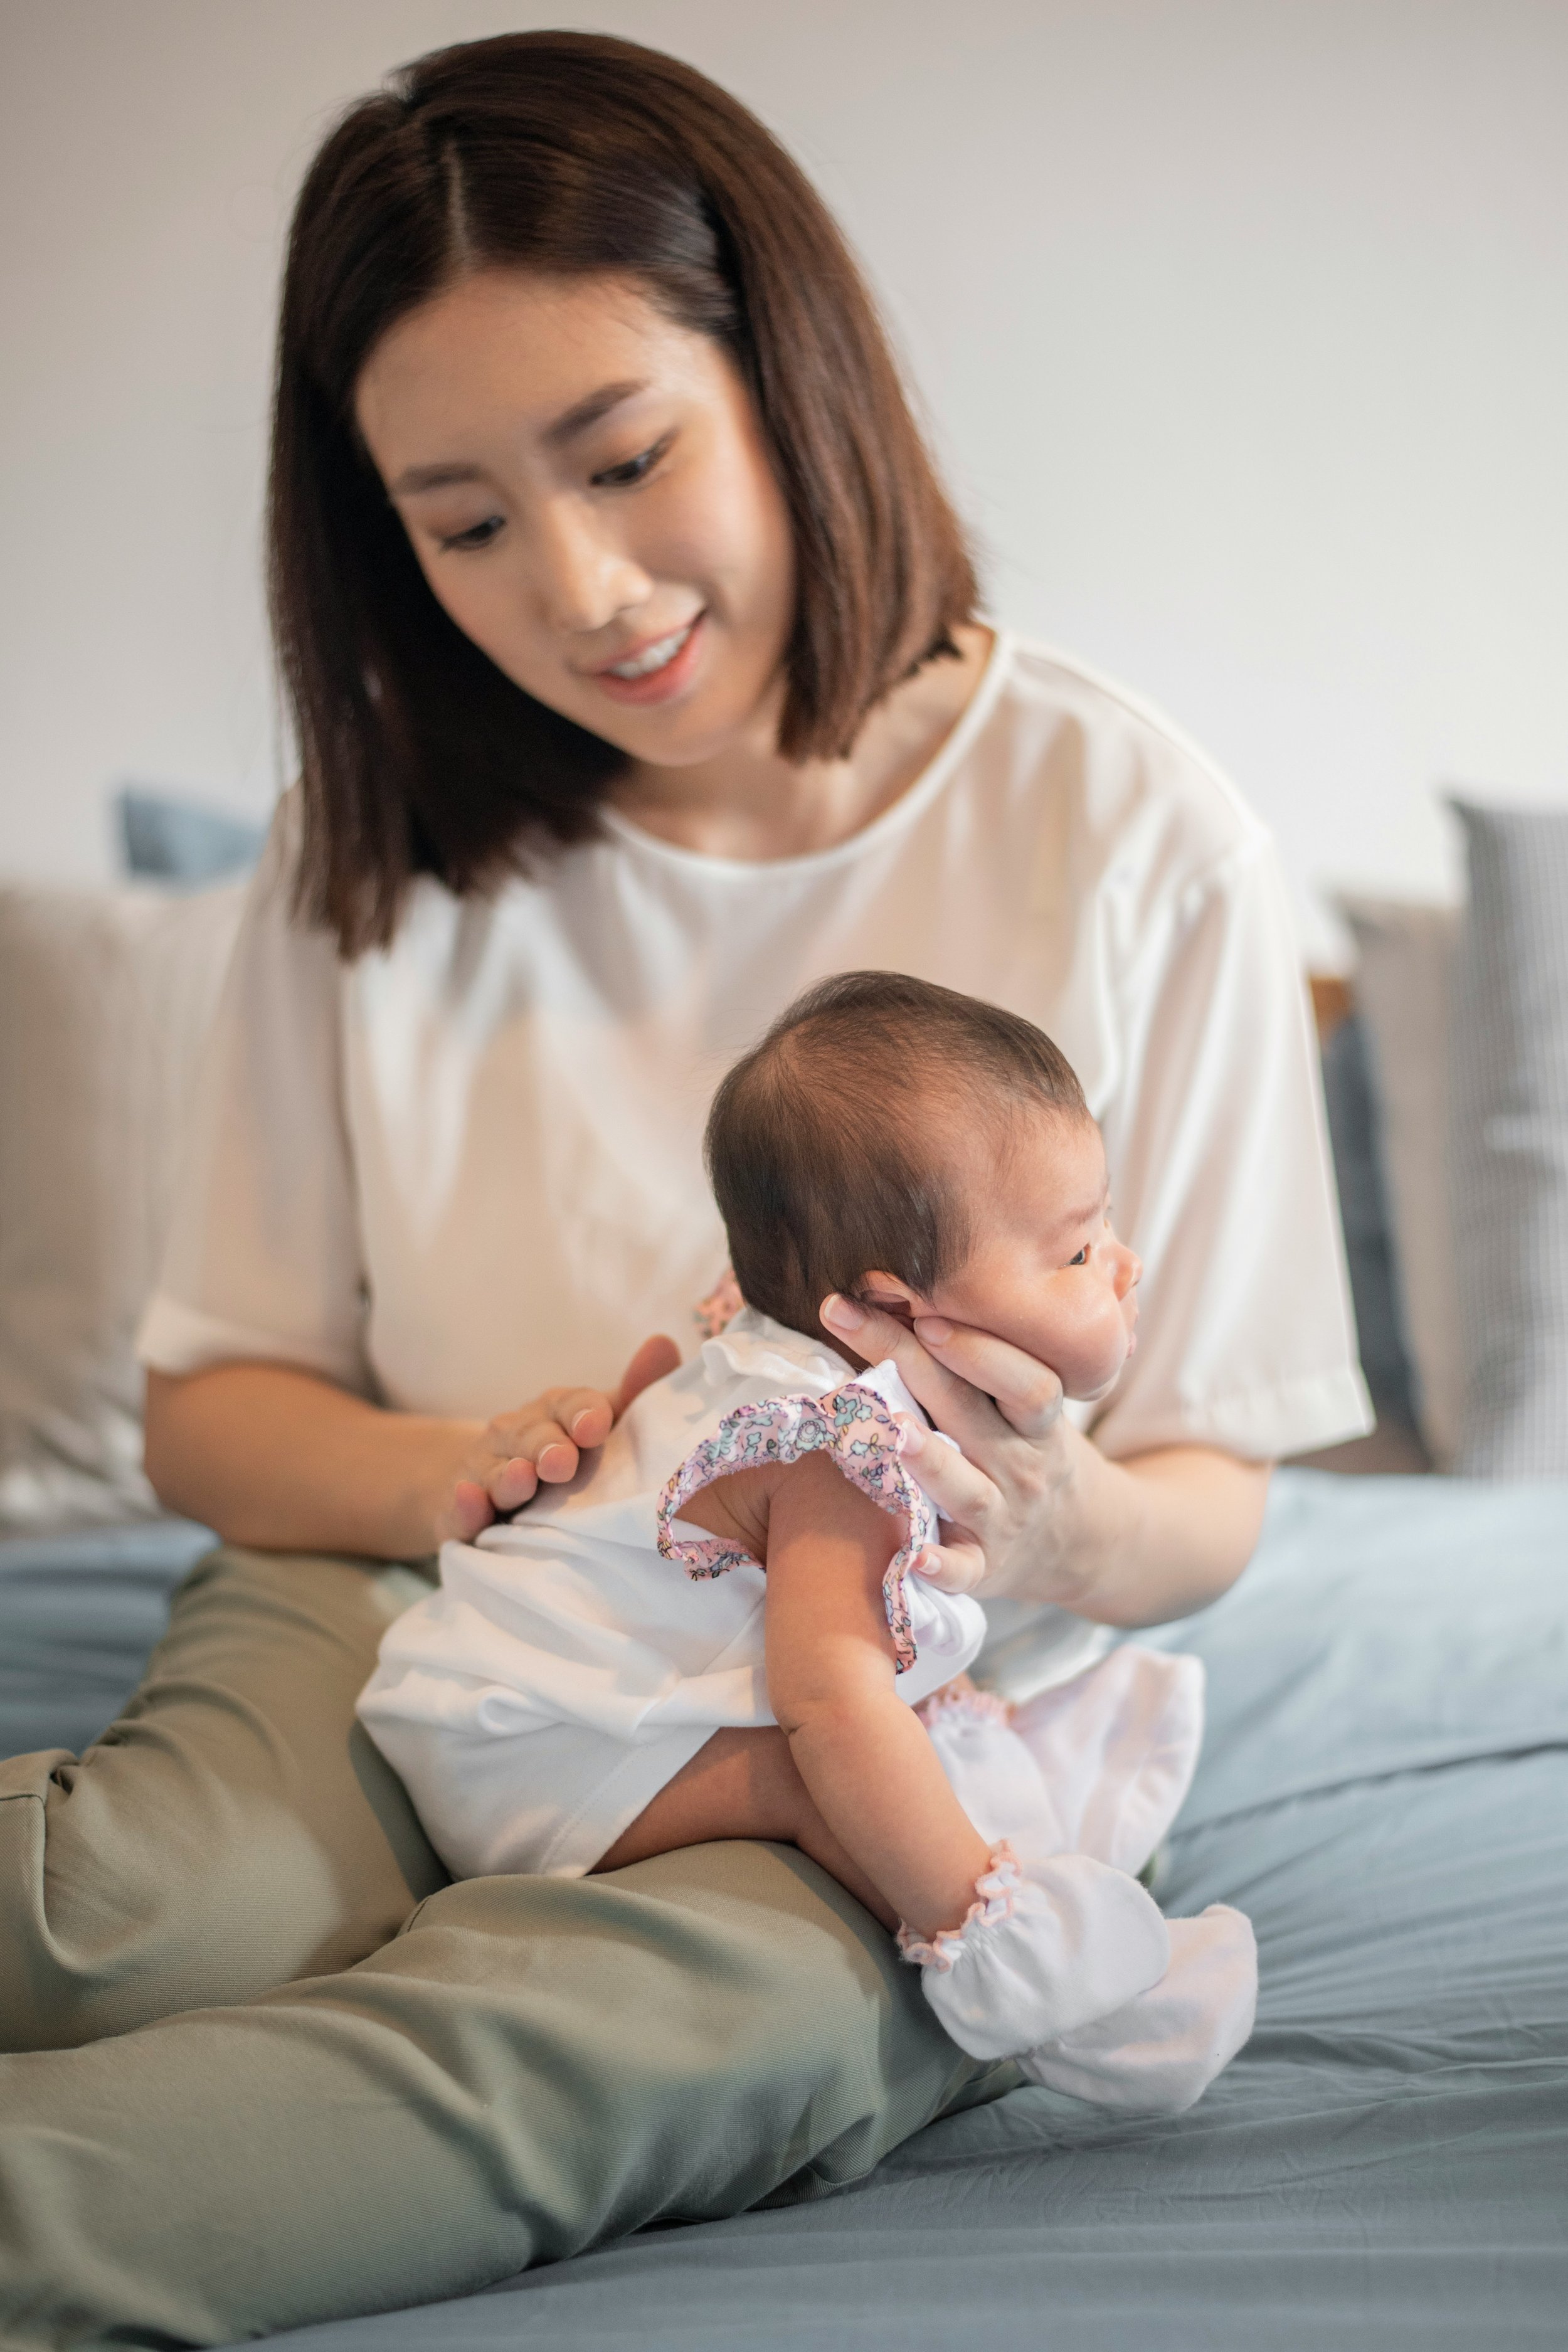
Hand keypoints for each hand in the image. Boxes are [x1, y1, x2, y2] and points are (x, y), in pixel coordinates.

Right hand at [436, 1333, 680, 1543]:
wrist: (487, 1490)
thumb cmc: (564, 1453)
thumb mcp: (599, 1425)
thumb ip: (636, 1392)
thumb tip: (663, 1344)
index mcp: (554, 1413)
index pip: (569, 1404)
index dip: (582, 1412)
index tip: (596, 1426)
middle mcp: (515, 1435)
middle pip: (529, 1436)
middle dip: (546, 1446)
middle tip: (563, 1461)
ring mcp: (483, 1472)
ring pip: (494, 1472)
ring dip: (507, 1476)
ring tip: (523, 1478)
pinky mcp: (461, 1512)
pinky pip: (459, 1510)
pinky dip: (464, 1507)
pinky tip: (470, 1500)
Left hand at [821, 1294, 1079, 1605]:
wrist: (1078, 1541)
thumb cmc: (1027, 1453)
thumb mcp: (1026, 1409)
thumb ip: (980, 1370)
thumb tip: (895, 1296)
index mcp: (1036, 1420)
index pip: (1020, 1377)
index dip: (977, 1343)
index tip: (923, 1307)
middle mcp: (1021, 1464)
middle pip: (969, 1409)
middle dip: (905, 1356)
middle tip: (848, 1316)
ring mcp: (1003, 1517)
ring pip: (966, 1486)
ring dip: (928, 1457)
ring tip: (889, 1428)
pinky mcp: (983, 1567)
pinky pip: (964, 1570)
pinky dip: (941, 1566)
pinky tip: (913, 1558)